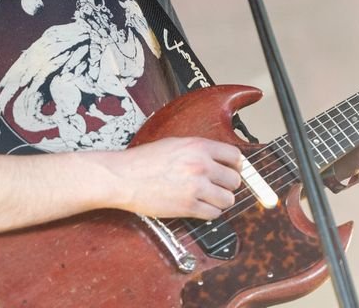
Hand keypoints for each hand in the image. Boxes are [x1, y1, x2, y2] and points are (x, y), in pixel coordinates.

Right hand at [107, 137, 241, 219]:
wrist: (123, 177)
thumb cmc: (143, 161)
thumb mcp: (175, 144)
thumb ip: (199, 150)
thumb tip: (218, 159)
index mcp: (199, 147)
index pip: (235, 157)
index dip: (235, 166)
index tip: (232, 170)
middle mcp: (201, 166)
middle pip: (234, 180)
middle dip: (228, 185)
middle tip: (219, 187)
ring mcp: (196, 187)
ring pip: (227, 199)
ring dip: (221, 201)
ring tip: (210, 199)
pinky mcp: (188, 207)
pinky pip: (213, 214)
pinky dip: (210, 213)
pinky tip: (201, 208)